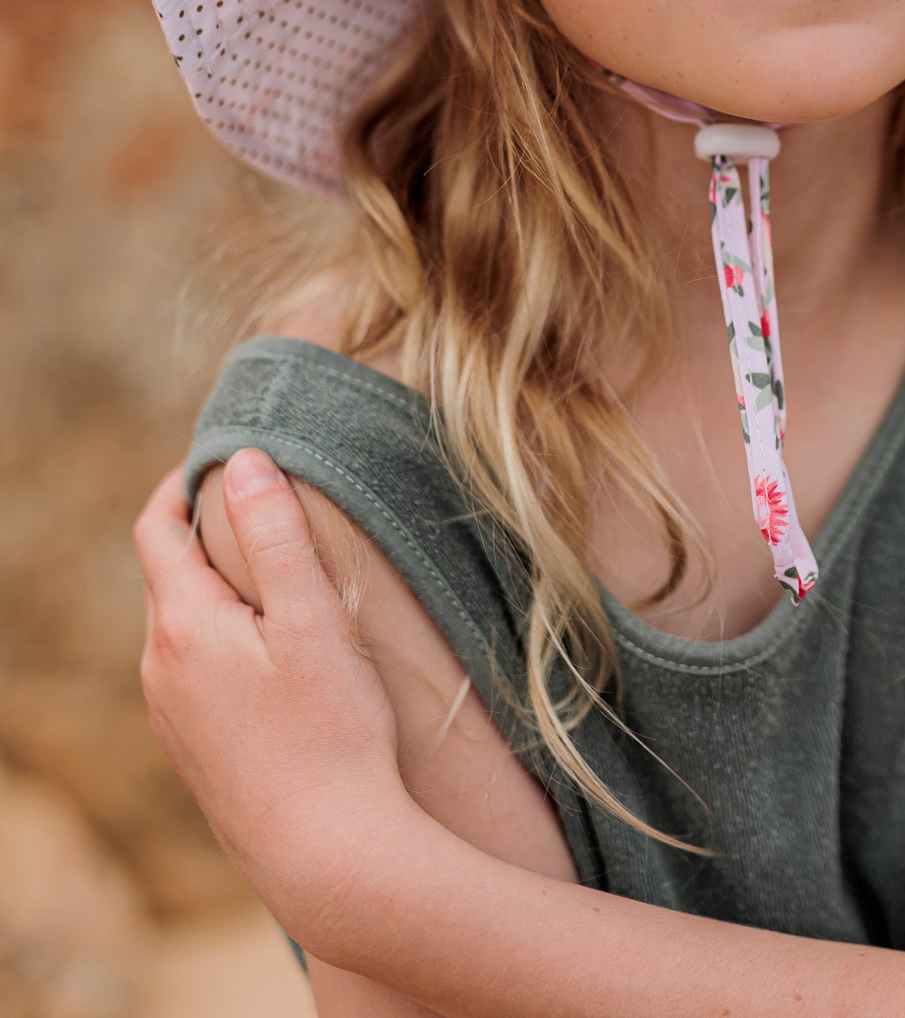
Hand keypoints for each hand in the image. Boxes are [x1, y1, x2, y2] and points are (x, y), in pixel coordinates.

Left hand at [134, 452, 414, 953]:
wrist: (327, 859)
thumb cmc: (331, 734)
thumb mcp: (312, 620)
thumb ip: (275, 535)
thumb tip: (241, 462)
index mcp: (182, 628)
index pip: (156, 528)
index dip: (183, 484)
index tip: (223, 462)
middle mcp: (159, 671)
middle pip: (166, 577)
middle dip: (205, 535)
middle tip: (264, 509)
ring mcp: (172, 719)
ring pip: (180, 628)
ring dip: (216, 593)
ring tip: (279, 580)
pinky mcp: (195, 753)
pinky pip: (192, 674)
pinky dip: (221, 642)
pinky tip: (276, 659)